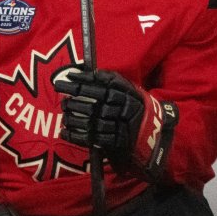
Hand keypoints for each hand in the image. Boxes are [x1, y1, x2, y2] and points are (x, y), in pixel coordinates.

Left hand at [53, 67, 177, 180]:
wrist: (154, 133)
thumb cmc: (135, 106)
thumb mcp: (129, 89)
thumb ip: (111, 80)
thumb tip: (88, 72)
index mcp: (128, 95)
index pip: (101, 87)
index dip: (83, 82)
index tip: (66, 78)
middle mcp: (124, 111)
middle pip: (94, 106)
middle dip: (74, 103)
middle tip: (62, 100)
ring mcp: (120, 128)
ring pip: (92, 124)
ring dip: (74, 120)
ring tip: (64, 115)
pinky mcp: (117, 143)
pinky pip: (93, 139)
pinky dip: (76, 136)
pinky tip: (65, 132)